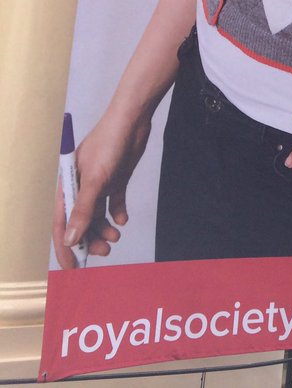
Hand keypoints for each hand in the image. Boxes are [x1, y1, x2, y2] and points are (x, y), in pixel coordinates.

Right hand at [53, 109, 152, 268]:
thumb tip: (70, 239)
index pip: (62, 224)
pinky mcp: (116, 179)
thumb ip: (84, 210)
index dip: (66, 247)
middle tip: (105, 250)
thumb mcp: (95, 181)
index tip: (73, 267)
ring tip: (117, 236)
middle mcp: (81, 188)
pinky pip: (114, 202)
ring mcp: (99, 184)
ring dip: (105, 229)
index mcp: (68, 188)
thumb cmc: (109, 144)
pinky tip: (123, 219)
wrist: (133, 121)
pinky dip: (118, 213)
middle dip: (90, 239)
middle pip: (81, 223)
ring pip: (98, 215)